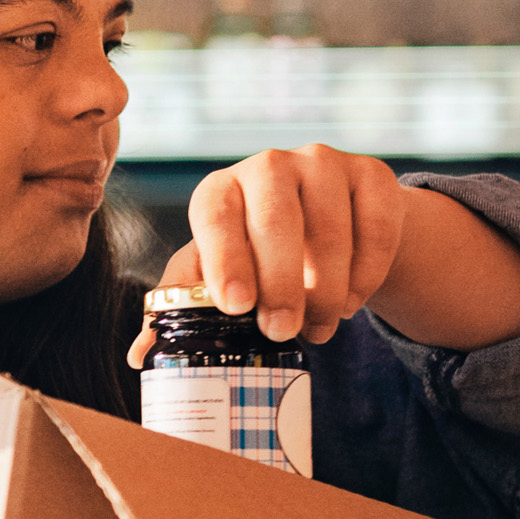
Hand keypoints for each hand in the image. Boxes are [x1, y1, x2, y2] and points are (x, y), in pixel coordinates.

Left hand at [162, 144, 409, 344]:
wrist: (331, 228)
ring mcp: (323, 164)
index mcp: (220, 190)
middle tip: (283, 331)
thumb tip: (143, 354)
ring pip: (330, 229)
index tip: (237, 306)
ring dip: (327, 289)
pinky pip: (375, 228)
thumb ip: (184, 305)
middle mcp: (269, 166)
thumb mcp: (218, 274)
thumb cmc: (259, 257)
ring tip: (320, 327)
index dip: (225, 259)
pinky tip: (352, 300)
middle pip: (276, 219)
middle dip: (280, 284)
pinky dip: (367, 274)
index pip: (215, 215)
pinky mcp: (372, 175)